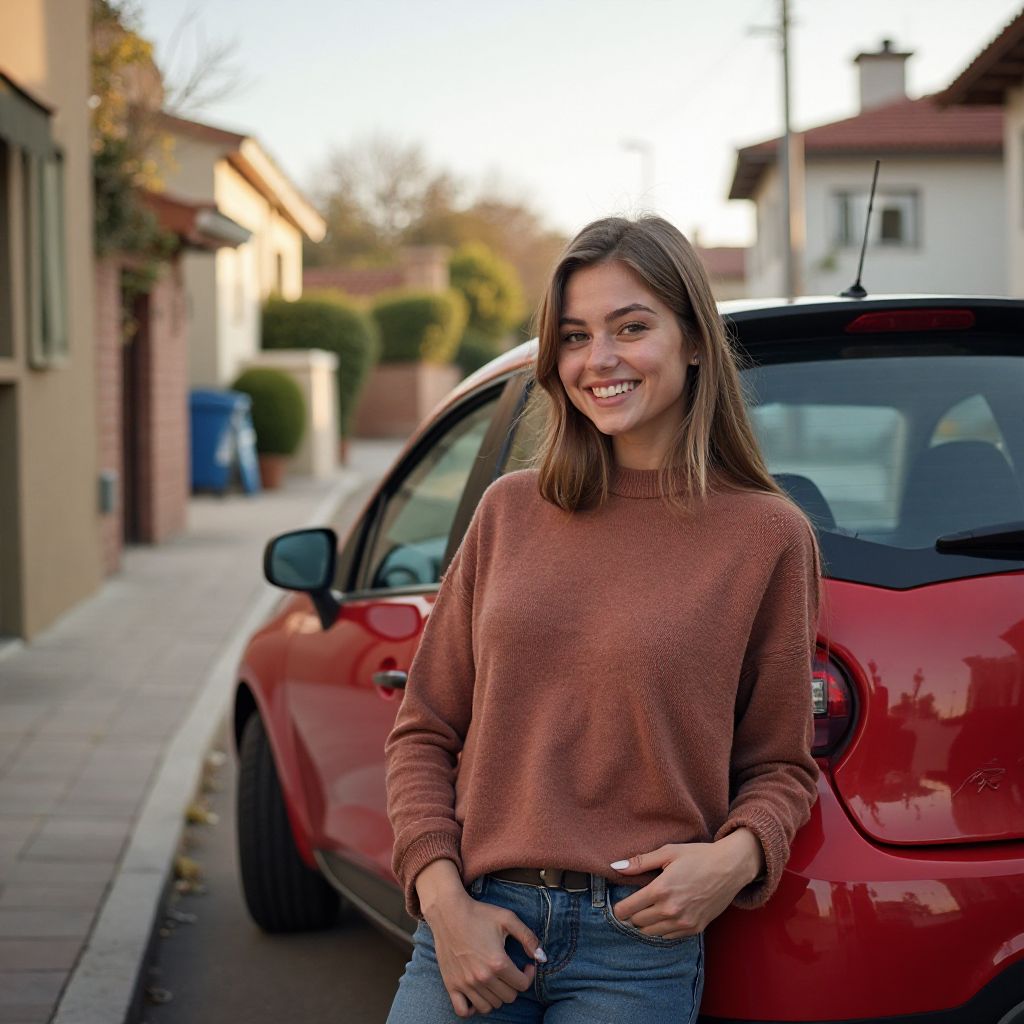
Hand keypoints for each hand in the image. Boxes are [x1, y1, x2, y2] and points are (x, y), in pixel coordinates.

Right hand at [421, 885, 543, 1017]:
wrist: (448, 912)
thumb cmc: (479, 914)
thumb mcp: (508, 918)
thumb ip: (528, 938)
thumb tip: (541, 958)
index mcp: (498, 962)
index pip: (522, 985)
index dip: (528, 975)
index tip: (525, 965)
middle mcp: (482, 977)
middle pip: (508, 998)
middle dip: (513, 985)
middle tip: (510, 971)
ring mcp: (465, 983)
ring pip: (489, 1006)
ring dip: (496, 996)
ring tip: (496, 980)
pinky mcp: (451, 985)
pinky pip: (463, 1011)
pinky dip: (472, 1008)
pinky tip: (478, 994)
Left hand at [609, 831, 762, 938]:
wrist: (730, 868)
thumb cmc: (698, 856)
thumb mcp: (668, 852)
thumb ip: (639, 862)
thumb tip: (615, 867)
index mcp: (660, 890)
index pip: (627, 909)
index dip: (618, 909)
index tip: (619, 904)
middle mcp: (670, 910)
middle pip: (637, 923)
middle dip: (632, 914)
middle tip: (635, 904)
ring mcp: (683, 922)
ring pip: (651, 933)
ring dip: (646, 924)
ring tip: (649, 909)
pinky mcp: (694, 929)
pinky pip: (668, 937)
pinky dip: (662, 929)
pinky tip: (665, 915)